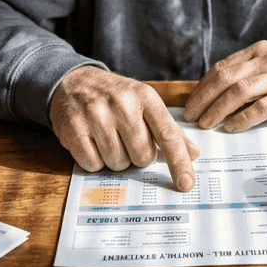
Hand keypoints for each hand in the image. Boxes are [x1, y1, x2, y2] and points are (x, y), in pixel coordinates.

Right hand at [49, 66, 199, 191]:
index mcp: (145, 96)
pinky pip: (93, 164)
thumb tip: (193, 153)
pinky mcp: (73, 128)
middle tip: (126, 140)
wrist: (74, 82)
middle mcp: (122, 103)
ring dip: (115, 159)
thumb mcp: (144, 104)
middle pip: (142, 156)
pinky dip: (94, 162)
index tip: (186, 183)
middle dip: (137, 156)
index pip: (167, 135)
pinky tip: (92, 143)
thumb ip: (168, 129)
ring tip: (107, 138)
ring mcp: (96, 115)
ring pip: (118, 163)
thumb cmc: (115, 97)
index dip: (178, 162)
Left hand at [182, 41, 266, 132]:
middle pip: (226, 78)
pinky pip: (262, 108)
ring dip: (218, 109)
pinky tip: (231, 127)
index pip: (222, 67)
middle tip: (191, 115)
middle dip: (204, 98)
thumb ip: (249, 70)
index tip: (192, 102)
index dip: (203, 86)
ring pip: (240, 92)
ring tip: (206, 123)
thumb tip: (217, 91)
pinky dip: (243, 118)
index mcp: (259, 51)